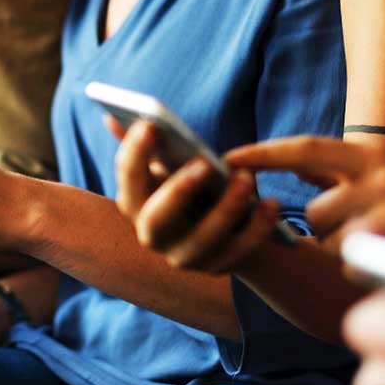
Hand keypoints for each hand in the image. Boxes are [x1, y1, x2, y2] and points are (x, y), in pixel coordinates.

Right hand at [112, 117, 279, 272]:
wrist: (219, 223)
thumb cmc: (188, 183)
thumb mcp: (166, 164)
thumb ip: (143, 144)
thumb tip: (112, 117)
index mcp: (135, 204)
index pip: (127, 180)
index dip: (135, 153)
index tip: (151, 124)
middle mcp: (152, 235)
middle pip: (156, 219)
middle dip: (178, 190)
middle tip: (203, 162)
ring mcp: (183, 256)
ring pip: (202, 240)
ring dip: (225, 209)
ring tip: (247, 178)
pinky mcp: (217, 267)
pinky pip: (238, 252)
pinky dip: (257, 229)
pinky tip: (272, 204)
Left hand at [227, 137, 384, 253]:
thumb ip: (338, 173)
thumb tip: (292, 161)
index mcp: (371, 157)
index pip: (305, 149)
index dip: (263, 153)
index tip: (226, 158)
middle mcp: (380, 176)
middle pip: (314, 210)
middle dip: (326, 230)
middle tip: (361, 233)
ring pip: (329, 241)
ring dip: (346, 251)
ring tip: (384, 246)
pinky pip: (350, 264)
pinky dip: (363, 271)